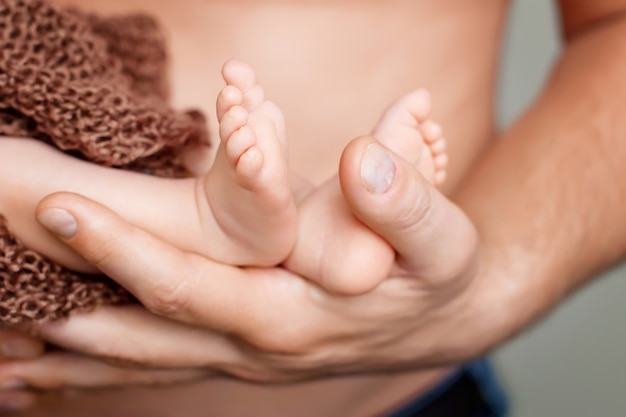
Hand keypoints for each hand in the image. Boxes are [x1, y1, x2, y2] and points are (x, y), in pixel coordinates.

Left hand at [0, 136, 501, 393]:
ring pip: (149, 368)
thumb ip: (407, 202)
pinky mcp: (245, 349)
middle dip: (70, 318)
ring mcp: (246, 355)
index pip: (191, 288)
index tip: (62, 211)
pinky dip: (111, 371)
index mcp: (294, 315)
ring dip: (76, 367)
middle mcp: (256, 346)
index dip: (125, 253)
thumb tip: (362, 157)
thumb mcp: (444, 237)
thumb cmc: (436, 274)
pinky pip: (168, 366)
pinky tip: (67, 370)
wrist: (443, 318)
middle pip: (148, 339)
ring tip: (6, 369)